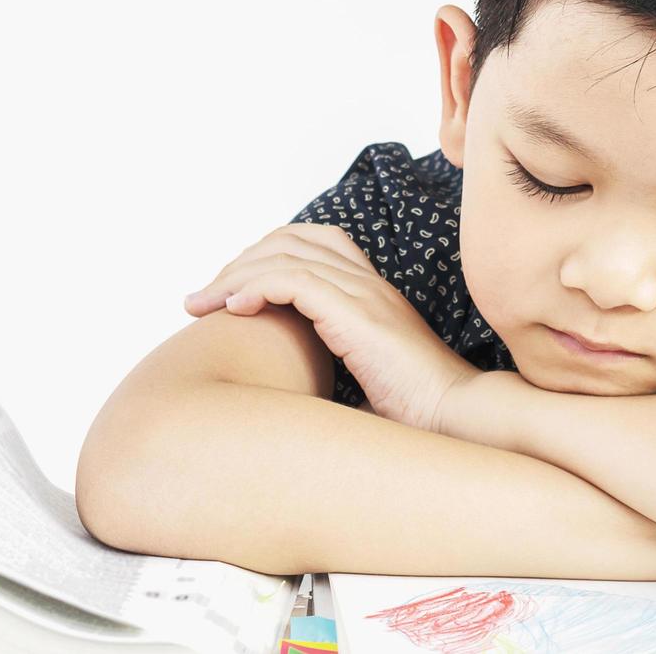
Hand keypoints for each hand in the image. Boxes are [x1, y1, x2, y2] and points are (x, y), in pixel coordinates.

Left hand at [183, 222, 480, 433]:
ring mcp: (363, 294)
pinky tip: (235, 309)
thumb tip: (288, 390)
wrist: (454, 416)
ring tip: (203, 305)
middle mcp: (367, 283)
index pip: (312, 242)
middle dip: (238, 264)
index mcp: (371, 293)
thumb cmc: (415, 412)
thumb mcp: (367, 379)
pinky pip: (292, 279)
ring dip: (234, 276)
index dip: (263, 258)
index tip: (229, 295)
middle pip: (290, 239)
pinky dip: (255, 287)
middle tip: (201, 300)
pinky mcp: (355, 314)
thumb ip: (335, 366)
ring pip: (283, 255)